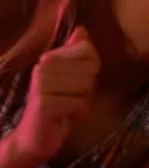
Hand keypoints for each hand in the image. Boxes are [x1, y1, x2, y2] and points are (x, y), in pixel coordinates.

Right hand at [12, 26, 99, 161]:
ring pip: (86, 85)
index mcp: (50, 58)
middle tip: (72, 98)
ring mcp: (41, 83)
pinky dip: (78, 113)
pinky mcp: (43, 102)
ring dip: (84, 101)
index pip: (86, 48)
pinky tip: (65, 117)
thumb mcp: (73, 78)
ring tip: (68, 106)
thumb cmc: (60, 105)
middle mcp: (42, 66)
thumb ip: (77, 55)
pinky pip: (79, 102)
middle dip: (89, 89)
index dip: (93, 67)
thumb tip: (81, 29)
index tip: (79, 81)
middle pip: (90, 70)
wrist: (36, 138)